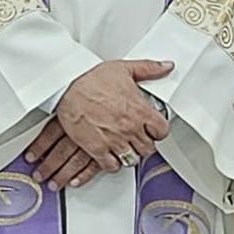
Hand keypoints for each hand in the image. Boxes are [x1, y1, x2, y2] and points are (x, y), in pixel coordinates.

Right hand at [24, 58, 170, 189]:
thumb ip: (149, 69)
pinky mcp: (97, 149)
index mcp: (140, 110)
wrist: (67, 87)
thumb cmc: (91, 78)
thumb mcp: (124, 68)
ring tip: (125, 147)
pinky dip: (112, 163)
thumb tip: (166, 67)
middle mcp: (130, 128)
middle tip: (138, 139)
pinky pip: (112, 166)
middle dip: (144, 144)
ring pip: (132, 159)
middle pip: (148, 148)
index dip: (158, 131)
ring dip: (130, 154)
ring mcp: (114, 140)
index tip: (153, 129)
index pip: (162, 131)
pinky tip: (110, 155)